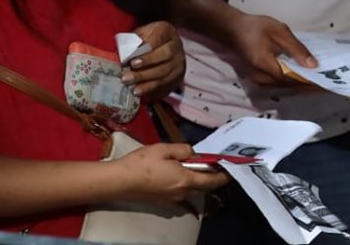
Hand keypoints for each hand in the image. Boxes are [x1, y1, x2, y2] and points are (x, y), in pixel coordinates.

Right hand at [114, 143, 228, 203]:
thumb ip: (182, 150)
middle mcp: (182, 193)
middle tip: (213, 164)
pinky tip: (175, 173)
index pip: (212, 181)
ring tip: (192, 166)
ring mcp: (171, 199)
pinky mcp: (161, 201)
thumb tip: (192, 154)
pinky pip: (179, 192)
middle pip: (203, 187)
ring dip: (196, 180)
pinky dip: (184, 183)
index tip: (231, 169)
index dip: (223, 176)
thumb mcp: (164, 149)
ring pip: (191, 190)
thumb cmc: (142, 163)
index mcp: (185, 180)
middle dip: (210, 177)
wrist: (119, 182)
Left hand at [123, 21, 185, 97]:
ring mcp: (179, 62)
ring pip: (164, 71)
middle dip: (147, 63)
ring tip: (129, 83)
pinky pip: (164, 83)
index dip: (147, 46)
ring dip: (145, 78)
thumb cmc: (146, 41)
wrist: (162, 50)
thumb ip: (132, 40)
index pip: (160, 36)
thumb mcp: (140, 34)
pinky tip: (137, 91)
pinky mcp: (177, 76)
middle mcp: (176, 45)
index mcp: (167, 31)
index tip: (132, 57)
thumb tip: (122, 52)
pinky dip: (149, 88)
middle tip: (130, 69)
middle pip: (166, 54)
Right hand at [224, 11, 316, 84]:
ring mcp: (258, 80)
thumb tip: (313, 65)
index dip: (309, 82)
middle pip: (289, 86)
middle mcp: (262, 78)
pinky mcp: (258, 78)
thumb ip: (296, 49)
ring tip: (316, 78)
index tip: (326, 82)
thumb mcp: (279, 32)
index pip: (293, 80)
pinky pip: (278, 82)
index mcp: (266, 66)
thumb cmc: (256, 27)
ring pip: (283, 86)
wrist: (232, 29)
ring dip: (299, 83)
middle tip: (325, 80)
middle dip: (307, 84)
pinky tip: (301, 74)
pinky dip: (290, 79)